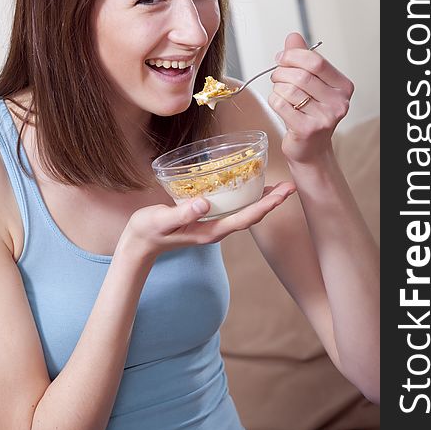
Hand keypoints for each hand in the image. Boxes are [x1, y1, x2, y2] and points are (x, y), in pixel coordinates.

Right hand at [119, 181, 295, 260]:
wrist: (139, 243)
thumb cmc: (148, 231)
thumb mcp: (161, 220)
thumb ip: (181, 213)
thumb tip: (205, 203)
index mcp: (211, 231)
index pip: (245, 218)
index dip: (265, 206)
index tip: (282, 195)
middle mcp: (217, 229)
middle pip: (251, 215)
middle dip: (272, 202)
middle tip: (290, 186)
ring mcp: (213, 225)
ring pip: (245, 212)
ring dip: (263, 200)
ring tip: (279, 186)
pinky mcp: (208, 219)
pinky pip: (234, 208)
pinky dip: (247, 197)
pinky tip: (249, 186)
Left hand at [269, 32, 353, 163]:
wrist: (310, 148)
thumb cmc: (309, 113)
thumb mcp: (309, 83)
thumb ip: (302, 59)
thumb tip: (293, 36)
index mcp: (343, 86)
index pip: (316, 61)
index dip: (294, 56)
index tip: (282, 58)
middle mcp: (339, 102)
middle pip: (301, 75)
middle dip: (282, 72)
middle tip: (276, 76)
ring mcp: (325, 118)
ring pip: (289, 89)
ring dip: (277, 88)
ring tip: (279, 92)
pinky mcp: (308, 129)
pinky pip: (281, 105)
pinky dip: (274, 101)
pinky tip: (279, 105)